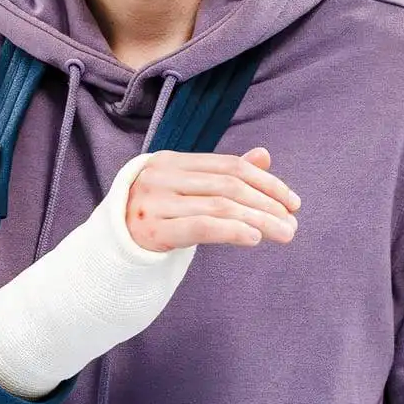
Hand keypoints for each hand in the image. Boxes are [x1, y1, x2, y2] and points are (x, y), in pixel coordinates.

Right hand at [126, 147, 300, 253]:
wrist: (111, 248)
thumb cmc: (155, 217)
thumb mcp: (187, 191)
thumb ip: (222, 175)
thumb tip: (264, 155)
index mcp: (171, 161)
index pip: (230, 166)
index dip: (266, 182)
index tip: (292, 202)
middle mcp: (161, 177)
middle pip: (228, 185)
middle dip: (267, 204)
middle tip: (292, 223)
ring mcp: (154, 202)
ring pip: (220, 206)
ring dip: (259, 220)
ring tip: (284, 234)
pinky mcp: (152, 230)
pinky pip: (202, 226)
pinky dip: (233, 230)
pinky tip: (255, 238)